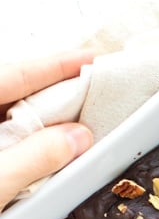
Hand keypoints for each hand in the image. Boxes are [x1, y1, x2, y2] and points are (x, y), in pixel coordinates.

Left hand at [0, 50, 94, 210]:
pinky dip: (21, 146)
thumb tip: (75, 138)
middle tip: (89, 91)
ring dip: (36, 122)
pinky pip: (1, 145)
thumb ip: (36, 158)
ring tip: (71, 124)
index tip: (89, 60)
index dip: (55, 65)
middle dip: (50, 90)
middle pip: (7, 92)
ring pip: (2, 120)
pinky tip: (38, 153)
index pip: (13, 73)